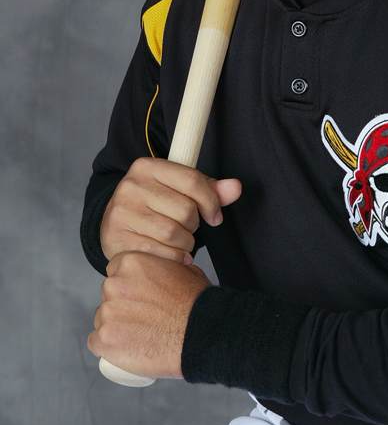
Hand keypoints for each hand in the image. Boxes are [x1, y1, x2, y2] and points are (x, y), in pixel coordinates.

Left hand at [87, 251, 211, 378]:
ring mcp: (107, 314)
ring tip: (139, 336)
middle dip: (121, 306)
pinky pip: (96, 343)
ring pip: (102, 320)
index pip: (116, 272)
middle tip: (142, 318)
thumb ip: (167, 266)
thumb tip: (167, 267)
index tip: (137, 297)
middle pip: (108, 296)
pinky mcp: (104, 340)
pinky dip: (108, 347)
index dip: (128, 286)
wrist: (200, 334)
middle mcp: (113, 285)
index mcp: (131, 263)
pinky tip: (125, 349)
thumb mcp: (186, 270)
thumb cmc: (197, 304)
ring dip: (115, 327)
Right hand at [100, 157, 241, 264]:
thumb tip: (236, 187)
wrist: (116, 227)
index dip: (211, 201)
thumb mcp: (179, 191)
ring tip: (179, 241)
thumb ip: (209, 189)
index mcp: (147, 167)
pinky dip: (173, 258)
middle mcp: (130, 186)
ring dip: (185, 243)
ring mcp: (121, 213)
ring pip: (174, 234)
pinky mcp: (117, 239)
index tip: (214, 216)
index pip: (193, 180)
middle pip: (186, 210)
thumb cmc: (154, 207)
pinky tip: (170, 254)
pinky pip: (160, 253)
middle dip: (194, 225)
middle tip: (187, 228)